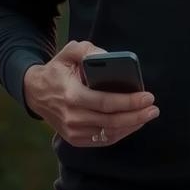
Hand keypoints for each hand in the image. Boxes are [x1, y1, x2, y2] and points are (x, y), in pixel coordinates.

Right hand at [22, 40, 158, 147]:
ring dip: (132, 125)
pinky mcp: (75, 139)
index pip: (106, 102)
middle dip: (137, 115)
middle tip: (154, 108)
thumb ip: (87, 50)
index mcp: (71, 95)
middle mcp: (72, 117)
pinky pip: (103, 140)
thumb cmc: (57, 70)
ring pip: (109, 133)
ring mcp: (73, 132)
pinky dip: (121, 133)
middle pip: (111, 121)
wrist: (35, 93)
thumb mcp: (68, 53)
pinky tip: (133, 124)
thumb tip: (109, 56)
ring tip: (148, 115)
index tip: (148, 96)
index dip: (129, 101)